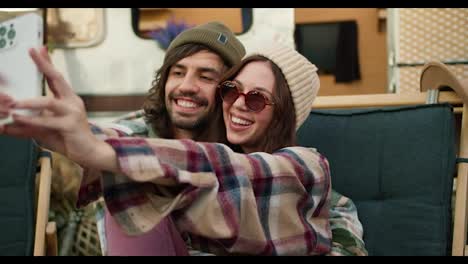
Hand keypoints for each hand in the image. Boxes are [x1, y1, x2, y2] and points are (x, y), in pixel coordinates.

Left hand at [0, 47, 102, 166]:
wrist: (89, 152)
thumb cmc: (68, 138)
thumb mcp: (47, 128)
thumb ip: (31, 122)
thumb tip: (8, 122)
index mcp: (68, 99)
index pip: (56, 77)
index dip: (47, 63)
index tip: (38, 49)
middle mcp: (72, 101)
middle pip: (57, 78)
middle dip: (44, 65)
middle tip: (32, 52)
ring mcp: (73, 112)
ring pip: (49, 102)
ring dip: (29, 102)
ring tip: (13, 104)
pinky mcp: (70, 125)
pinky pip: (48, 121)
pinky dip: (31, 121)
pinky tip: (18, 120)